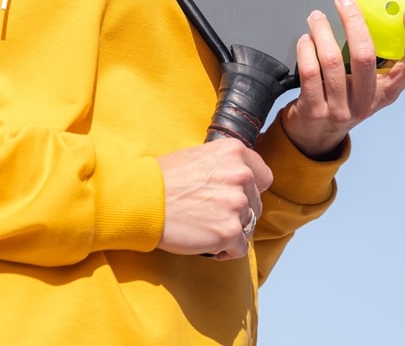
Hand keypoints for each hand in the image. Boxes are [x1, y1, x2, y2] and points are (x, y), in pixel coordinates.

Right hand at [156, 138, 272, 259]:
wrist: (141, 200)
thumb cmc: (162, 179)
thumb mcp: (198, 156)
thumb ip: (225, 166)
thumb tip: (241, 180)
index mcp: (236, 152)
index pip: (263, 177)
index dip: (249, 190)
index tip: (234, 197)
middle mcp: (242, 175)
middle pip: (255, 204)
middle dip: (237, 212)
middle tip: (209, 215)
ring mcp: (237, 203)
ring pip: (248, 227)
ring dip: (230, 231)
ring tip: (204, 228)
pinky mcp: (229, 231)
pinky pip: (239, 248)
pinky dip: (225, 251)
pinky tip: (206, 244)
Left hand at [282, 0, 404, 157]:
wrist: (315, 136)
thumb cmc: (342, 100)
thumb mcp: (367, 85)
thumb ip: (375, 56)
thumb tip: (376, 10)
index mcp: (387, 92)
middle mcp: (367, 102)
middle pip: (365, 56)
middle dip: (353, 21)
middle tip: (343, 0)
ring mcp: (341, 109)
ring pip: (331, 61)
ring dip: (322, 31)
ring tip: (316, 17)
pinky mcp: (315, 111)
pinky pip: (310, 72)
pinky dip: (306, 49)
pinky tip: (305, 40)